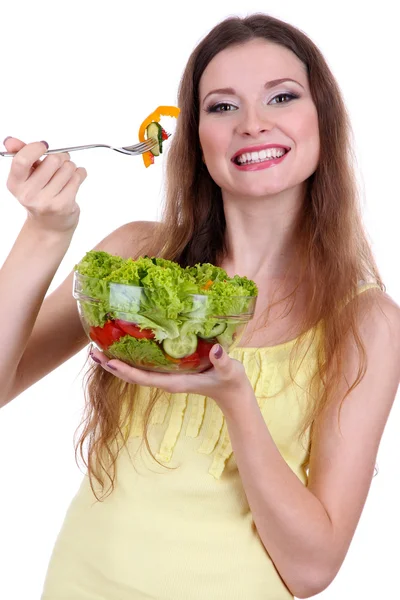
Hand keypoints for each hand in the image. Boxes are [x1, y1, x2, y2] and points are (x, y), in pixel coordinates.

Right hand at [4, 137, 86, 234]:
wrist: (49, 225)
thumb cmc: (39, 195)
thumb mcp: (26, 176)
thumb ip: (21, 155)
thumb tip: (10, 141)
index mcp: (15, 184)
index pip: (22, 160)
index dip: (36, 148)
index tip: (44, 146)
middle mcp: (28, 195)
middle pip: (52, 160)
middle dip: (60, 157)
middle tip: (60, 162)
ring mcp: (46, 202)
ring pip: (68, 168)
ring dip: (70, 167)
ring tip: (66, 174)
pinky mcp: (63, 205)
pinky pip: (77, 178)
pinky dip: (79, 174)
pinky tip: (74, 180)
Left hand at [90, 343, 254, 413]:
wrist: (232, 392)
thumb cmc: (231, 381)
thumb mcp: (229, 370)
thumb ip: (223, 361)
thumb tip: (216, 349)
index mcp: (174, 382)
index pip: (143, 378)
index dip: (125, 370)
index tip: (108, 361)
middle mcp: (166, 381)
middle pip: (132, 376)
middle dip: (112, 365)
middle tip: (92, 352)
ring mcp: (166, 377)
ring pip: (135, 372)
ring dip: (116, 362)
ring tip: (98, 350)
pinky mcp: (169, 372)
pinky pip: (144, 367)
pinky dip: (130, 358)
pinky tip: (122, 347)